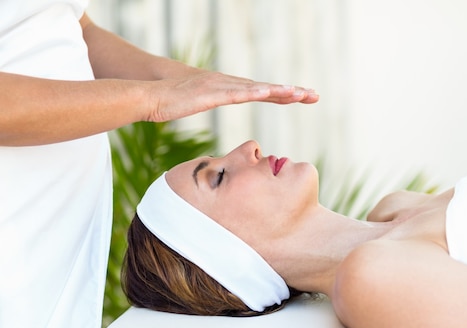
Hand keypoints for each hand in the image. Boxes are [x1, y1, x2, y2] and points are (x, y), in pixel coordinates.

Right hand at [145, 71, 318, 122]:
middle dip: (291, 92)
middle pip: (266, 89)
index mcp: (229, 89)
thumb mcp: (199, 103)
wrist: (150, 94)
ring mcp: (220, 86)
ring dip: (278, 91)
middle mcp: (229, 84)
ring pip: (255, 89)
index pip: (263, 93)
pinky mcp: (209, 93)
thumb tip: (218, 103)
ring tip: (299, 93)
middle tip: (314, 95)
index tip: (305, 97)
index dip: (284, 95)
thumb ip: (212, 101)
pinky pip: (235, 94)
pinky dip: (252, 93)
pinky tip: (268, 93)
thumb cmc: (171, 101)